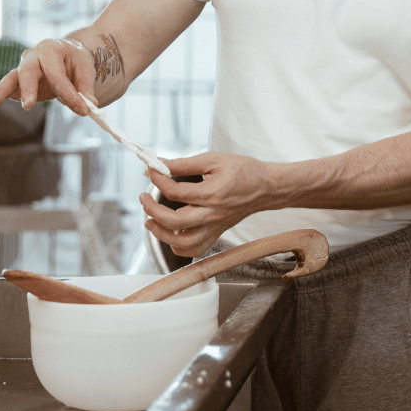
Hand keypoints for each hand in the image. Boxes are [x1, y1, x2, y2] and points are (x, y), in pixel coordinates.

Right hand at [0, 38, 95, 113]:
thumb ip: (85, 88)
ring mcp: (20, 69)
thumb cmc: (76, 61)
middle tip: (29, 104)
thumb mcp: (86, 70)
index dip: (70, 93)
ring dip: (1, 91)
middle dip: (27, 88)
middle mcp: (31, 56)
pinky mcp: (15, 82)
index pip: (57, 74)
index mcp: (51, 49)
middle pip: (27, 71)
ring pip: (9, 79)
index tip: (83, 110)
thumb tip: (89, 105)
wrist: (68, 53)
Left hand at [140, 152, 270, 256]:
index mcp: (212, 193)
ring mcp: (215, 227)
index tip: (152, 171)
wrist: (266, 187)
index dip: (158, 180)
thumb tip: (160, 164)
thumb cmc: (243, 170)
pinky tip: (171, 233)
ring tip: (150, 221)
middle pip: (174, 222)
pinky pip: (195, 250)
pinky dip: (178, 247)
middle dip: (152, 210)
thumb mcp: (214, 160)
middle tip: (144, 198)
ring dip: (161, 234)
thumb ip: (185, 163)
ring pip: (183, 243)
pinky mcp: (217, 233)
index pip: (175, 192)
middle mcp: (212, 214)